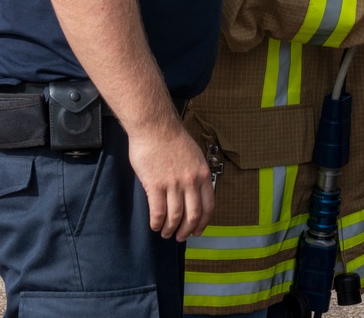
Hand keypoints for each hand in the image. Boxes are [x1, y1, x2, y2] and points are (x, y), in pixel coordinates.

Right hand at [128, 118, 215, 241]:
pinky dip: (157, 223)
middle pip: (192, 215)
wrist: (155, 127)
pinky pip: (158, 211)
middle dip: (186, 231)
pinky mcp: (155, 185)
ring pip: (175, 216)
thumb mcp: (194, 156)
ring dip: (170, 229)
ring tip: (165, 233)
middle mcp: (191, 181)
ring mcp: (173, 184)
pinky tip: (154, 225)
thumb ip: (196, 174)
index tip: (197, 231)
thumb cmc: (173, 140)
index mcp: (203, 174)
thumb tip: (195, 193)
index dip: (203, 222)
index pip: (209, 206)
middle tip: (180, 237)